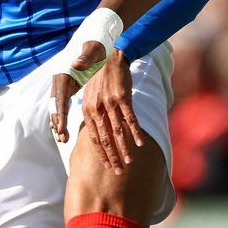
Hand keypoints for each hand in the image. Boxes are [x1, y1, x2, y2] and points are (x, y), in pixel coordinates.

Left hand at [53, 43, 143, 169]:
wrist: (110, 55)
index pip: (94, 138)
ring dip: (125, 149)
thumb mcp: (89, 92)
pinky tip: (141, 143)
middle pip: (105, 139)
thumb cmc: (100, 75)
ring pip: (118, 132)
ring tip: (130, 162)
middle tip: (118, 172)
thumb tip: (90, 124)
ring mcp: (110, 103)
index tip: (108, 165)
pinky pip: (130, 119)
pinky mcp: (122, 97)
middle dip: (112, 157)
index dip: (102, 153)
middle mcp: (97, 108)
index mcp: (87, 110)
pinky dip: (135, 132)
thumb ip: (90, 109)